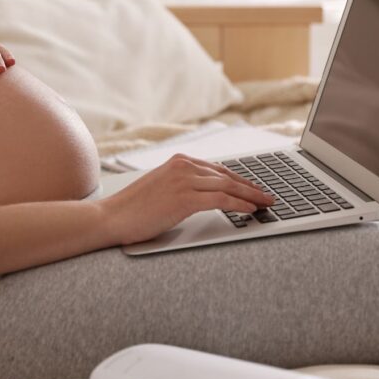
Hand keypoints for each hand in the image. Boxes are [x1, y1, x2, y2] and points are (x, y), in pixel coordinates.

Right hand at [97, 154, 273, 245]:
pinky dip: (240, 204)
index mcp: (178, 161)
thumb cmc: (132, 209)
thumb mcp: (160, 189)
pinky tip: (250, 210)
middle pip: (227, 176)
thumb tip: (205, 196)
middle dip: (251, 186)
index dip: (239, 179)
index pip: (217, 169)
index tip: (253, 188)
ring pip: (228, 186)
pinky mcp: (185, 198)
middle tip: (267, 196)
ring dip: (251, 196)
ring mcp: (184, 181)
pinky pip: (221, 200)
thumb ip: (182, 186)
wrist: (111, 217)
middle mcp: (183, 166)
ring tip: (265, 204)